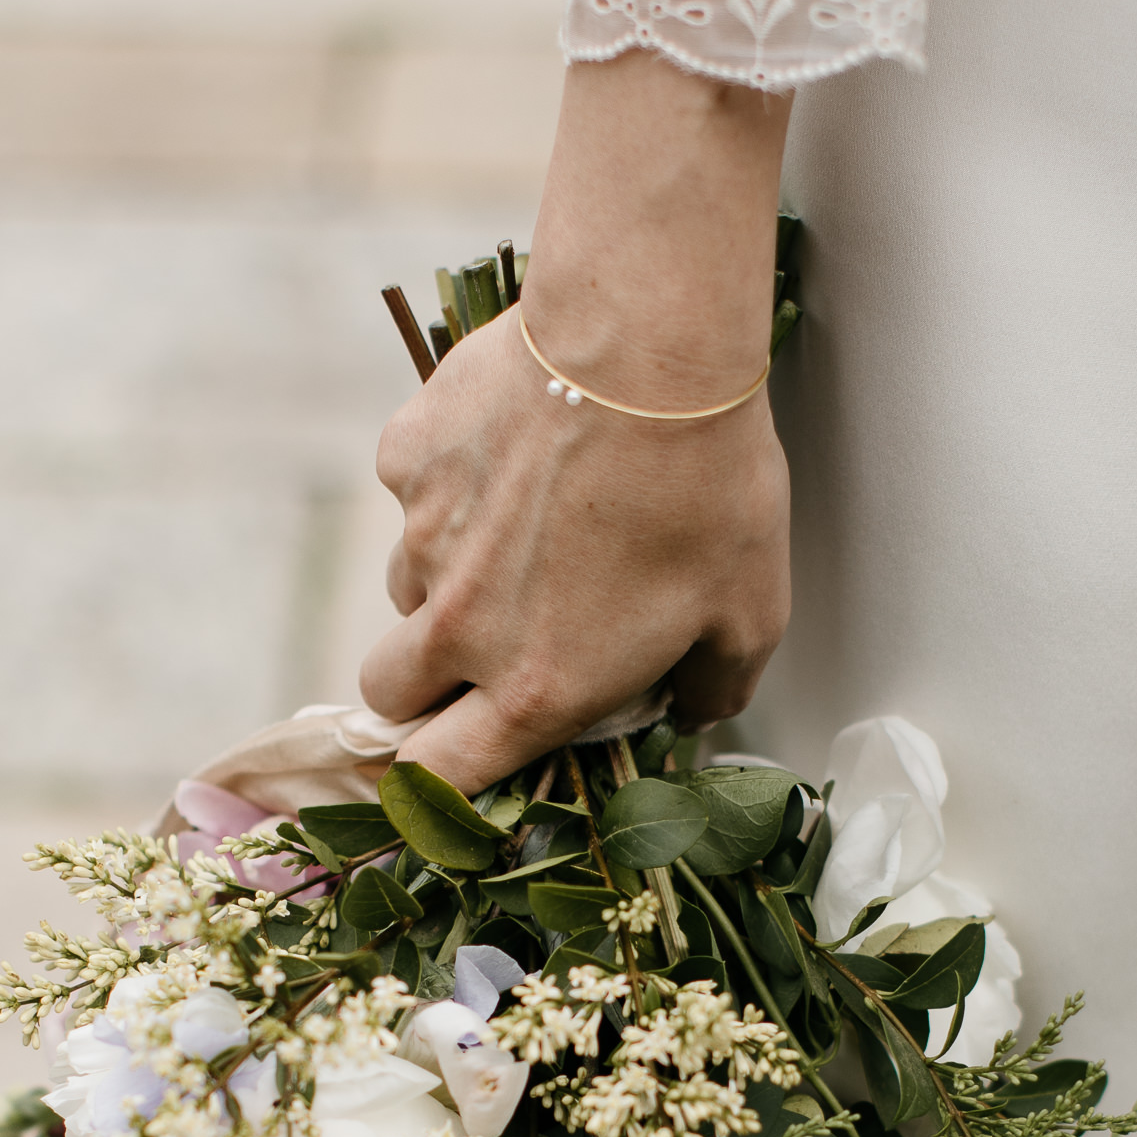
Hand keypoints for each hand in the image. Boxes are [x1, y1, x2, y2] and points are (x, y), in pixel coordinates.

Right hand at [358, 52, 794, 794]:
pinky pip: (414, 494)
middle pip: (387, 695)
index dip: (432, 790)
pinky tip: (518, 449)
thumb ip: (710, 686)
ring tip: (528, 529)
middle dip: (422, 689)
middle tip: (483, 650)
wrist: (646, 347)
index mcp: (535, 687)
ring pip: (405, 589)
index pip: (440, 781)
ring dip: (446, 583)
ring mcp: (422, 538)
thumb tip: (687, 708)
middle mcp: (460, 626)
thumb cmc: (708, 486)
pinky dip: (453, 487)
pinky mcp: (407, 458)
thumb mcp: (749, 612)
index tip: (450, 766)